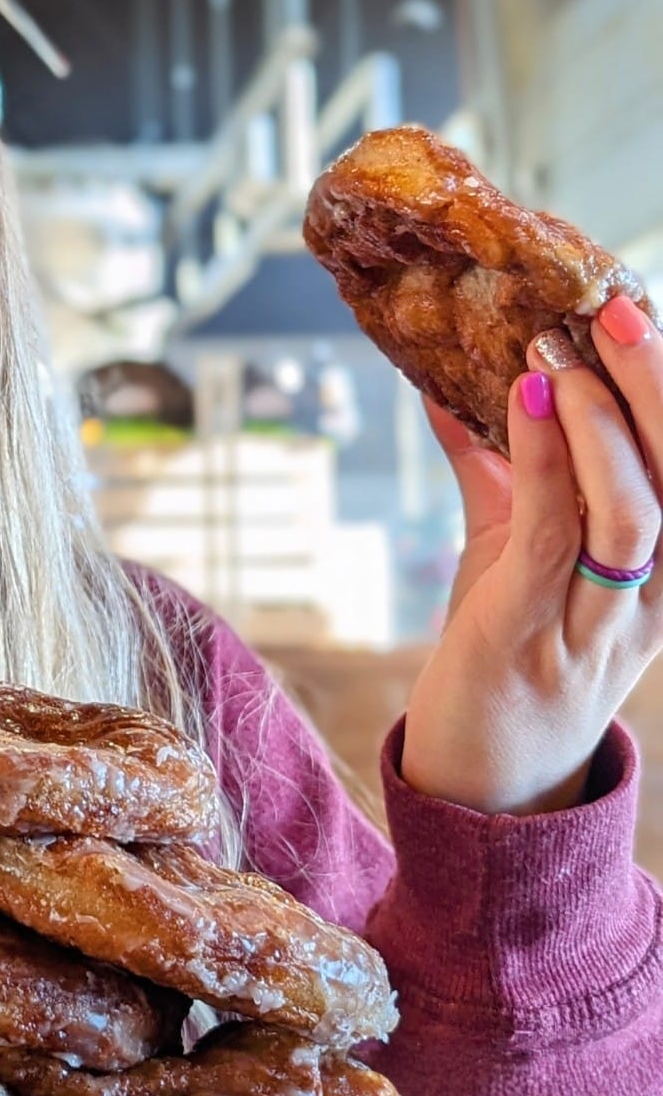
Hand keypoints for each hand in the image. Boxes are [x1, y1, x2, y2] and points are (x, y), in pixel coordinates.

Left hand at [401, 297, 662, 813]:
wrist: (481, 785)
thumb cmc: (503, 659)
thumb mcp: (511, 553)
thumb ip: (501, 472)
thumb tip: (452, 385)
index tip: (640, 310)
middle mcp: (650, 599)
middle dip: (659, 388)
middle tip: (618, 309)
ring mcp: (596, 624)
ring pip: (637, 512)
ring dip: (602, 423)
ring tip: (563, 352)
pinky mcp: (530, 639)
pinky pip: (553, 539)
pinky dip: (547, 462)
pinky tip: (527, 401)